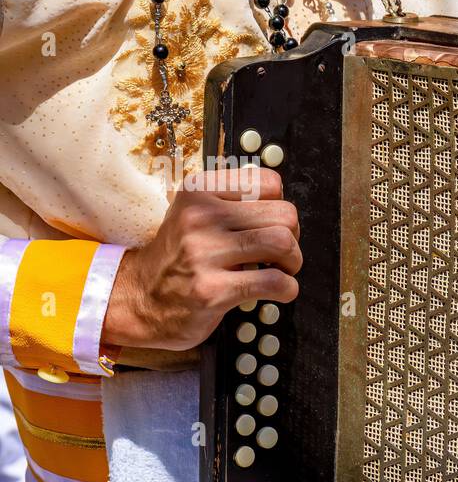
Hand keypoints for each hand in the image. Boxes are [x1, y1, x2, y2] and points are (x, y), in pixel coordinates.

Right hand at [102, 167, 300, 350]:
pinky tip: (278, 291)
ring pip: (282, 243)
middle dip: (293, 237)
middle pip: (284, 215)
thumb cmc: (179, 257)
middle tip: (281, 254)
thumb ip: (233, 202)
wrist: (138, 299)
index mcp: (198, 191)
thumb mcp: (194, 214)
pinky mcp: (213, 290)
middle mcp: (199, 218)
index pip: (269, 183)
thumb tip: (283, 205)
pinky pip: (274, 282)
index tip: (270, 226)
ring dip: (294, 261)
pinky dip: (288, 288)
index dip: (280, 207)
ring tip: (281, 270)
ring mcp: (204, 254)